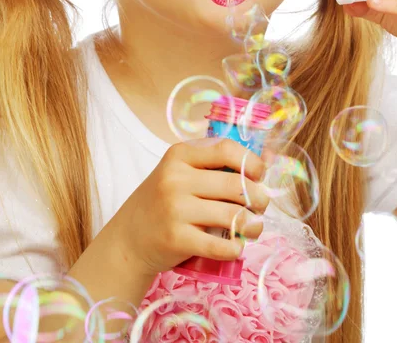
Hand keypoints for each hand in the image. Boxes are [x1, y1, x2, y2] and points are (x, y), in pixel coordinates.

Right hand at [110, 138, 269, 277]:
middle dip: (259, 198)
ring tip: (254, 227)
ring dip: (253, 225)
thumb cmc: (164, 200)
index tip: (259, 175)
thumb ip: (214, 164)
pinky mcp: (176, 239)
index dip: (251, 162)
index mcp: (180, 155)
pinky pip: (220, 245)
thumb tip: (267, 160)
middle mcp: (176, 179)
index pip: (226, 149)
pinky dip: (236, 247)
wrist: (129, 237)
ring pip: (233, 215)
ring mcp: (175, 209)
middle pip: (236, 185)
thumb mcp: (180, 172)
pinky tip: (237, 246)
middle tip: (260, 206)